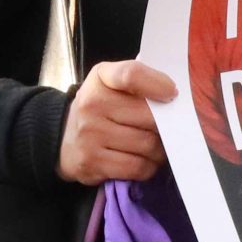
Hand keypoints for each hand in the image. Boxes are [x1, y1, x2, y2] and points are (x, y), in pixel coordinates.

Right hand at [57, 59, 175, 184]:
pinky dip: (148, 166)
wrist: (64, 139)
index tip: (172, 94)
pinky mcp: (92, 162)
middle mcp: (92, 104)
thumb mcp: (114, 85)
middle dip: (167, 126)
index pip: (131, 75)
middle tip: (168, 129)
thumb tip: (178, 97)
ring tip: (153, 145)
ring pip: (148, 145)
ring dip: (159, 149)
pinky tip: (143, 160)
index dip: (157, 84)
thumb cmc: (103, 109)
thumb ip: (143, 82)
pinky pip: (138, 167)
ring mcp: (90, 134)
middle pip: (151, 117)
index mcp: (101, 78)